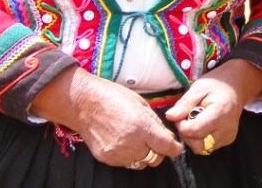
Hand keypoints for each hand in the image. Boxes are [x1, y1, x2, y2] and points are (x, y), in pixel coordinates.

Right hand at [30, 68, 181, 168]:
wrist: (84, 103)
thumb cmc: (113, 98)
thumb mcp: (141, 104)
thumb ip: (155, 123)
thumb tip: (167, 136)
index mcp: (142, 127)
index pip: (166, 147)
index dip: (175, 148)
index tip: (177, 147)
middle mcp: (131, 144)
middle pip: (155, 159)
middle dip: (160, 151)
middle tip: (156, 140)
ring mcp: (117, 154)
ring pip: (141, 163)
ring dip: (144, 155)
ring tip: (139, 140)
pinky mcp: (107, 158)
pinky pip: (125, 163)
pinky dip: (130, 156)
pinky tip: (125, 142)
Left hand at [165, 59, 261, 154]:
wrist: (237, 86)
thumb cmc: (218, 84)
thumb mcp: (199, 87)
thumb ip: (185, 103)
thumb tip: (170, 116)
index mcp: (220, 112)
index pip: (195, 130)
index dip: (182, 126)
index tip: (180, 116)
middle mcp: (227, 128)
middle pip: (198, 145)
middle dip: (187, 135)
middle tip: (186, 120)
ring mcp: (229, 136)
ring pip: (203, 148)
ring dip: (194, 138)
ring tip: (195, 121)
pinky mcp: (229, 140)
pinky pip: (209, 147)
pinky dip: (202, 139)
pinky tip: (203, 125)